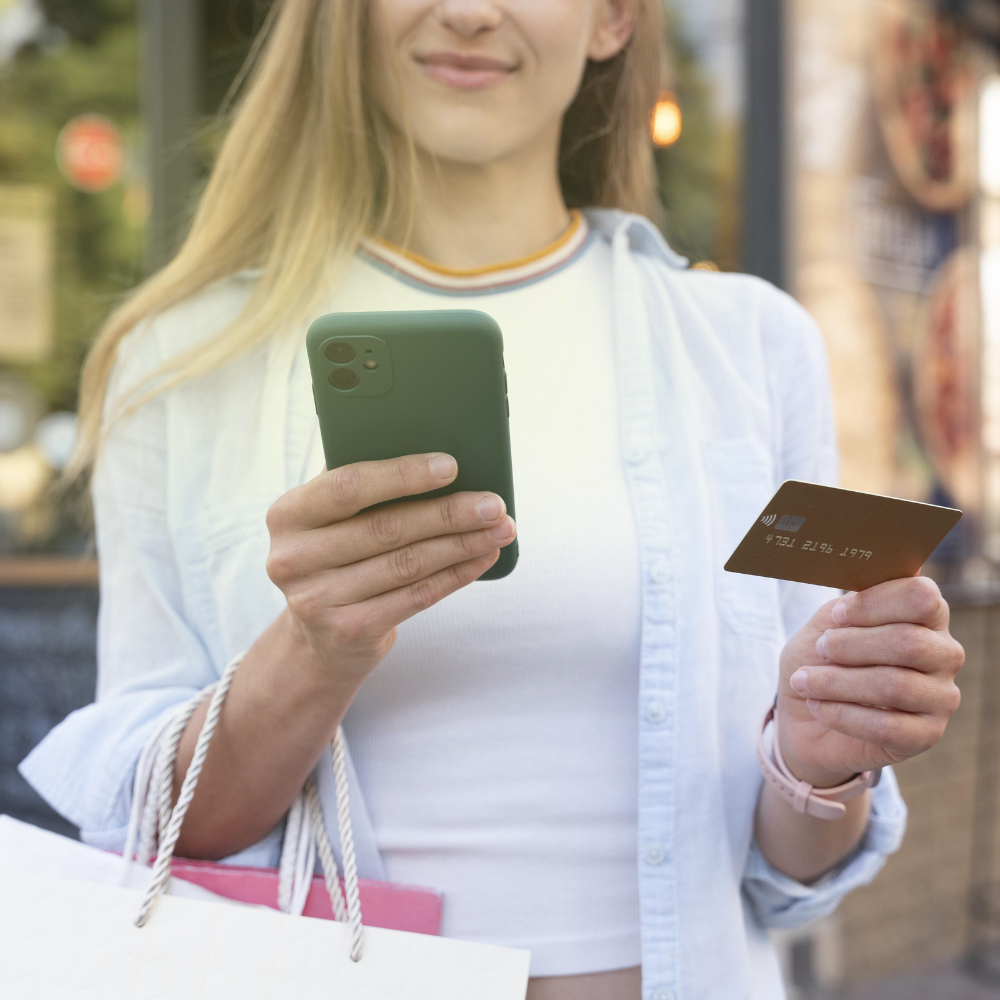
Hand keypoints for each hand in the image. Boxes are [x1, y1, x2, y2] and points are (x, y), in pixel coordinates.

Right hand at [264, 452, 515, 677]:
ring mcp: (317, 600)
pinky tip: (482, 557)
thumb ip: (363, 489)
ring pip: (408, 564)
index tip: (451, 466)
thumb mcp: (331, 520)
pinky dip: (456, 575)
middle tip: (493, 503)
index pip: (347, 486)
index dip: (402, 475)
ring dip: (463, 544)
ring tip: (500, 529)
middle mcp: (293, 559)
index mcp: (288, 515)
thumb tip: (438, 460)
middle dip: (449, 513)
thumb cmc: (339, 557)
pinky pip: (416, 596)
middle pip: (387, 528)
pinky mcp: (347, 631)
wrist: (319, 638)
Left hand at [776, 576, 963, 787]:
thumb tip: (869, 585)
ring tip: (805, 681)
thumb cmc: (820, 660)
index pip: (921, 596)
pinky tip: (818, 706)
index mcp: (926, 616)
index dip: (874, 603)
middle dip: (851, 646)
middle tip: (820, 650)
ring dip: (837, 682)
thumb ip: (849, 605)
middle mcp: (943, 654)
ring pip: (896, 686)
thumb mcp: (825, 624)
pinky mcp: (926, 736)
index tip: (837, 615)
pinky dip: (842, 715)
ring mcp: (940, 697)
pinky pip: (888, 727)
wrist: (803, 715)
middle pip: (910, 642)